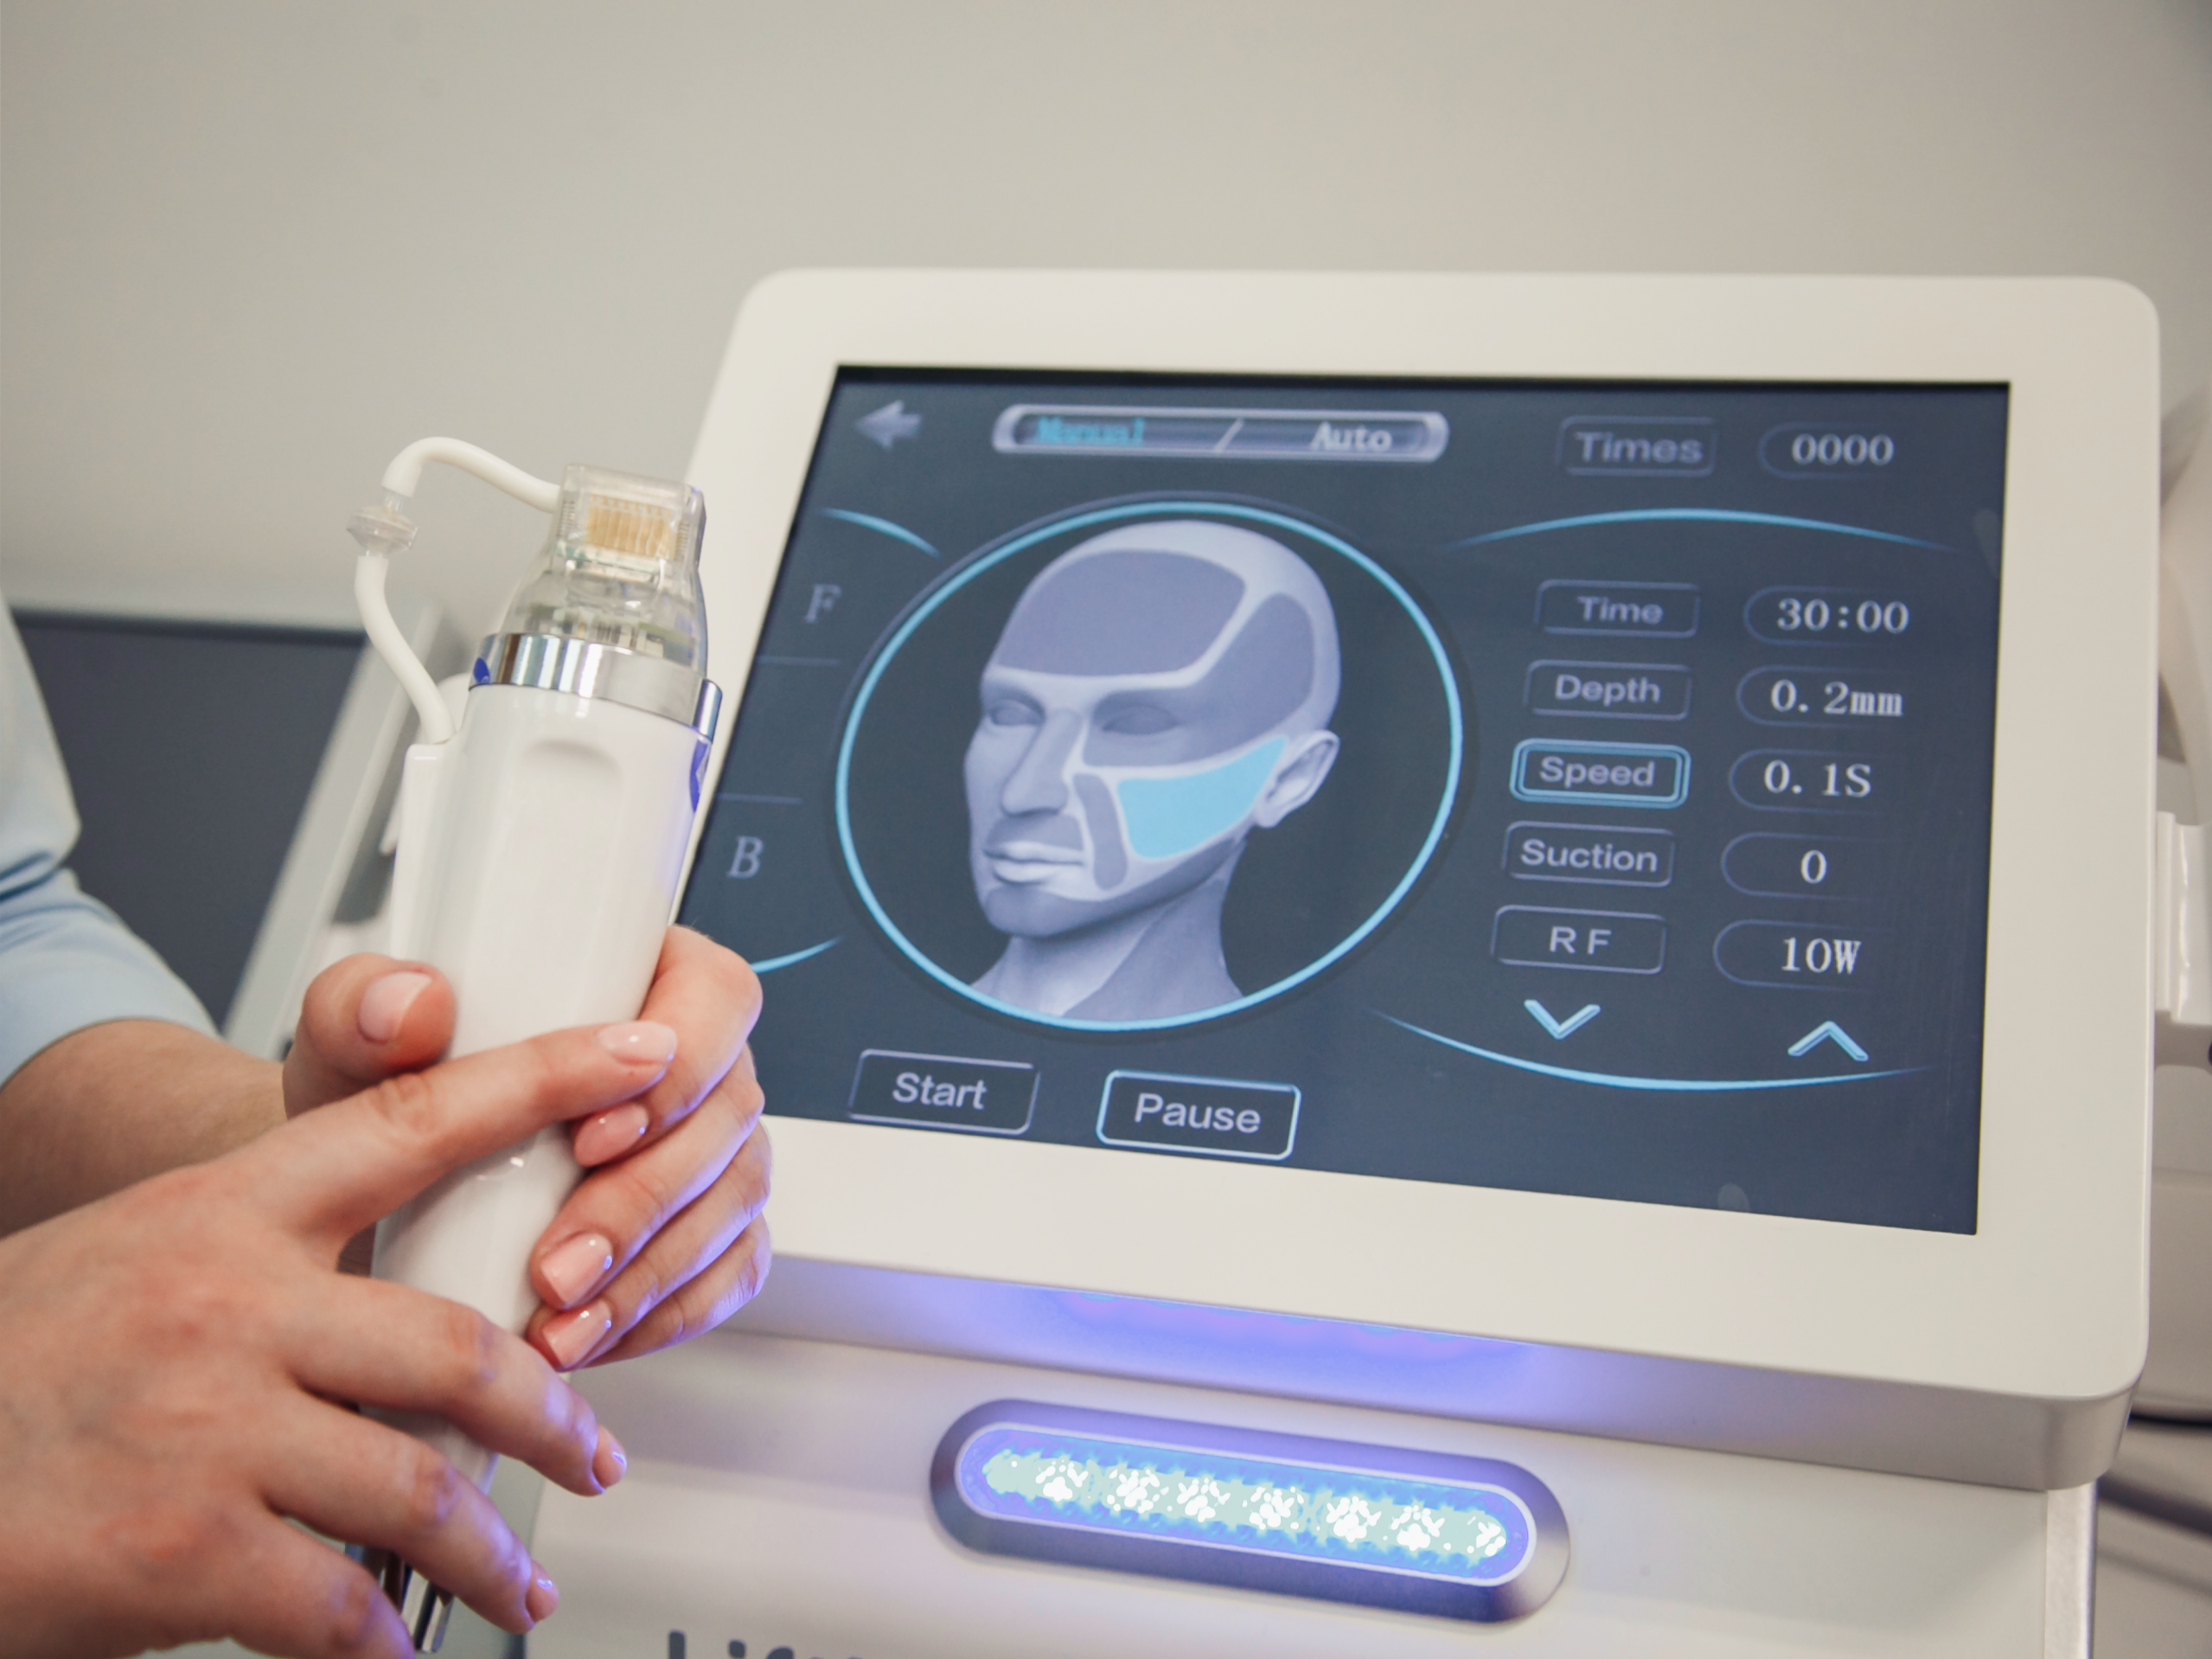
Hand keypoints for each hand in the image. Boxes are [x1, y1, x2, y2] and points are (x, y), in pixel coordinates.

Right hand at [0, 1019, 674, 1657]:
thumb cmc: (11, 1363)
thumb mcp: (137, 1251)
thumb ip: (272, 1254)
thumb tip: (409, 1298)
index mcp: (224, 1208)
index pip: (416, 1119)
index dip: (546, 1080)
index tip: (644, 1056)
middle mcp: (230, 1303)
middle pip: (459, 1344)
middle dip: (553, 1410)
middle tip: (595, 1451)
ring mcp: (209, 1428)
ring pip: (420, 1485)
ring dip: (488, 1548)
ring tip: (517, 1579)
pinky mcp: (181, 1550)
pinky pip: (335, 1604)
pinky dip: (383, 1638)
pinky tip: (395, 1649)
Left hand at [283, 926, 772, 1370]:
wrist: (366, 1203)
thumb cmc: (379, 1107)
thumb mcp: (349, 1050)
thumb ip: (359, 1007)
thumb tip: (416, 1002)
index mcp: (644, 978)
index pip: (715, 998)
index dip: (680, 1069)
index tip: (591, 1137)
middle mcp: (695, 1061)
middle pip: (729, 1115)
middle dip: (644, 1203)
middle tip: (556, 1265)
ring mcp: (711, 1150)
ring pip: (735, 1202)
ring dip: (651, 1273)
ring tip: (557, 1323)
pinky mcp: (709, 1230)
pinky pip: (732, 1271)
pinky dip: (669, 1314)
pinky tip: (595, 1338)